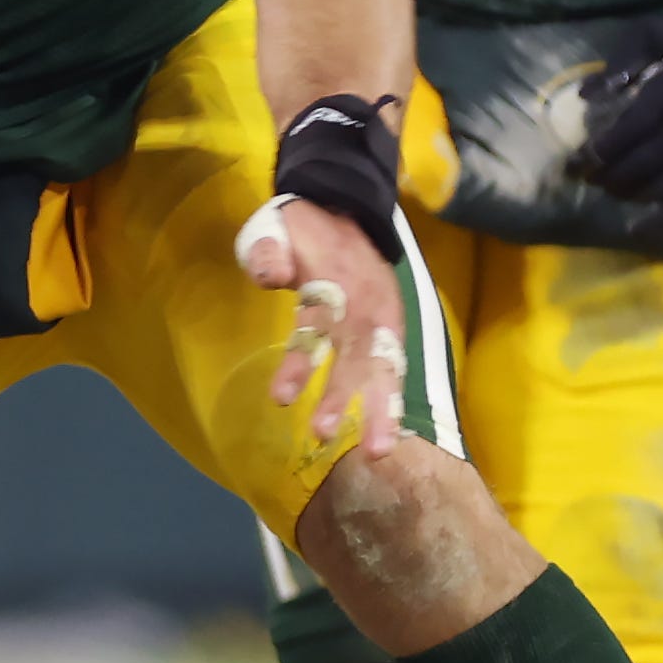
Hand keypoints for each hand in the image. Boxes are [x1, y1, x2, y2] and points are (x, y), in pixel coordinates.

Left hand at [234, 195, 407, 456]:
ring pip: (384, 367)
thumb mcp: (275, 229)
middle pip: (355, 354)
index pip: (316, 325)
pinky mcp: (392, 328)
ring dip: (382, 410)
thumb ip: (268, 252)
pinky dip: (393, 399)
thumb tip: (270, 277)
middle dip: (342, 396)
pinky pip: (394, 367)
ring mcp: (383, 317)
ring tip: (379, 452)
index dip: (301, 363)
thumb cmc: (301, 230)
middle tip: (323, 433)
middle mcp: (364, 304)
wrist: (344, 209)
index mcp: (333, 280)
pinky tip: (388, 436)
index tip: (281, 399)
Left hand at [575, 5, 662, 205]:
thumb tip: (587, 95)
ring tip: (613, 196)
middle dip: (616, 175)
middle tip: (588, 182)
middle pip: (654, 157)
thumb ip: (621, 59)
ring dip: (641, 195)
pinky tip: (647, 228)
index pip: (636, 126)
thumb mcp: (652, 32)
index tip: (575, 165)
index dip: (603, 150)